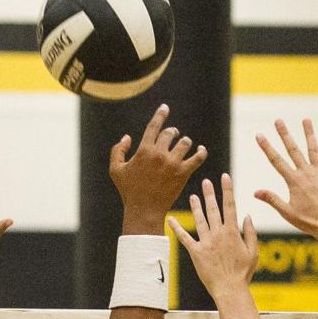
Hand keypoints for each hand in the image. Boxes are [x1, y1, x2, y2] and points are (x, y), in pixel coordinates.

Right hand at [111, 104, 208, 234]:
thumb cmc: (128, 191)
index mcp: (144, 150)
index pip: (154, 126)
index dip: (160, 115)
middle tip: (173, 135)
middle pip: (170, 134)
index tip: (165, 108)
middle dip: (172, 132)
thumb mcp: (116, 170)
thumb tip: (127, 137)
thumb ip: (117, 150)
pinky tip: (201, 149)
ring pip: (185, 143)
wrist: (144, 210)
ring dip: (184, 142)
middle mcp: (159, 154)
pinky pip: (197, 158)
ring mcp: (173, 163)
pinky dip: (201, 152)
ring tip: (183, 144)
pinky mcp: (183, 174)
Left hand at [168, 174, 257, 303]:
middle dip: (210, 194)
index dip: (227, 189)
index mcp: (232, 232)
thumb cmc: (243, 273)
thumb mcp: (253, 252)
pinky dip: (177, 229)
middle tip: (206, 181)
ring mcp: (206, 242)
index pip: (230, 205)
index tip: (224, 177)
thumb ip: (250, 233)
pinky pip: (184, 238)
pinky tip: (170, 220)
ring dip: (196, 206)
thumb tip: (247, 216)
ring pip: (200, 220)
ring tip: (193, 195)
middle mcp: (218, 234)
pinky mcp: (196, 252)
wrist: (230, 289)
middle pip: (213, 209)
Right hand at [255, 118, 317, 239]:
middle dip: (284, 134)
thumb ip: (272, 199)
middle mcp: (307, 174)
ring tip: (306, 119)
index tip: (259, 135)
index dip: (266, 147)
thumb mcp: (287, 212)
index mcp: (294, 181)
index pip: (276, 161)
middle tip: (278, 120)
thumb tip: (255, 192)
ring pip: (313, 150)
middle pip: (293, 150)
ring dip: (309, 134)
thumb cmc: (309, 222)